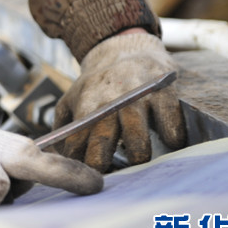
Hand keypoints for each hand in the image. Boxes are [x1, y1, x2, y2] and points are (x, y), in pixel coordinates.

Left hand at [54, 31, 185, 171]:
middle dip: (102, 162)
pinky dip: (172, 138)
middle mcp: (110, 103)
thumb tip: (55, 156)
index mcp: (86, 107)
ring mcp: (137, 98)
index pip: (76, 142)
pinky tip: (170, 143)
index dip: (79, 164)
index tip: (85, 177)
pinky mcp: (163, 93)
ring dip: (138, 154)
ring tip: (138, 160)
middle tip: (108, 179)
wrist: (124, 48)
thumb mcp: (72, 98)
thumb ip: (62, 126)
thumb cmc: (97, 83)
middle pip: (103, 140)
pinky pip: (170, 124)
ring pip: (137, 136)